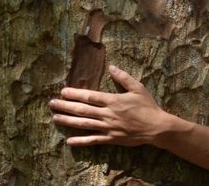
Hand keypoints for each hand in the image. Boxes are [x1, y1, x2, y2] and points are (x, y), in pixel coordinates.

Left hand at [49, 65, 168, 146]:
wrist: (157, 127)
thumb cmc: (148, 106)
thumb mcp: (138, 88)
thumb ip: (123, 77)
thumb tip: (111, 67)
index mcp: (113, 100)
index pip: (90, 97)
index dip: (75, 94)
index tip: (63, 92)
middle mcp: (108, 114)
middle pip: (83, 110)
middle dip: (66, 106)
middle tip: (51, 104)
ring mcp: (108, 127)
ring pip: (84, 124)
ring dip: (68, 121)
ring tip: (55, 118)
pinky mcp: (111, 139)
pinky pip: (93, 140)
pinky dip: (81, 141)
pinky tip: (69, 141)